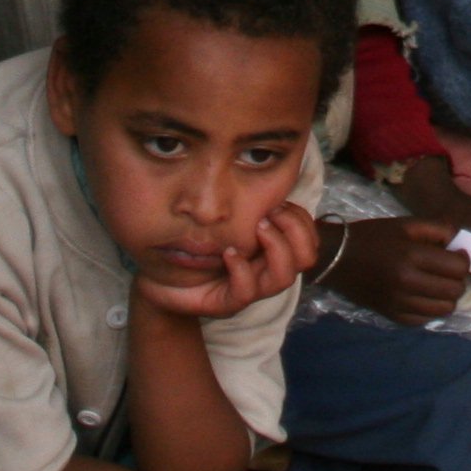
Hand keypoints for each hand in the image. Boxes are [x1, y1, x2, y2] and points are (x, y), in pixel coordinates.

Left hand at [140, 199, 316, 319]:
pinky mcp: (224, 303)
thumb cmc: (193, 245)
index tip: (278, 201)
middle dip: (295, 231)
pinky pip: (245, 293)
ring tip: (256, 227)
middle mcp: (265, 271)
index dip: (302, 221)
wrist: (161, 278)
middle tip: (269, 214)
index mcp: (270, 250)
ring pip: (283, 279)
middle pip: (306, 259)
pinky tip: (228, 253)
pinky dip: (242, 270)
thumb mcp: (224, 217)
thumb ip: (247, 201)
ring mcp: (248, 289)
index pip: (308, 240)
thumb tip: (265, 166)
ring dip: (275, 248)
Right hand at [317, 215, 470, 327]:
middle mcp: (408, 283)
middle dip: (458, 279)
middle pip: (454, 290)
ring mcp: (400, 303)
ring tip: (439, 284)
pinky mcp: (392, 316)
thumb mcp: (405, 224)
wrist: (336, 258)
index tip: (457, 254)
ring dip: (447, 296)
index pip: (457, 267)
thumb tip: (459, 242)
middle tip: (449, 270)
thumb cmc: (372, 236)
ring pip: (444, 309)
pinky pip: (425, 320)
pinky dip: (430, 309)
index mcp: (412, 256)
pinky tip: (424, 296)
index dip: (464, 260)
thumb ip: (437, 228)